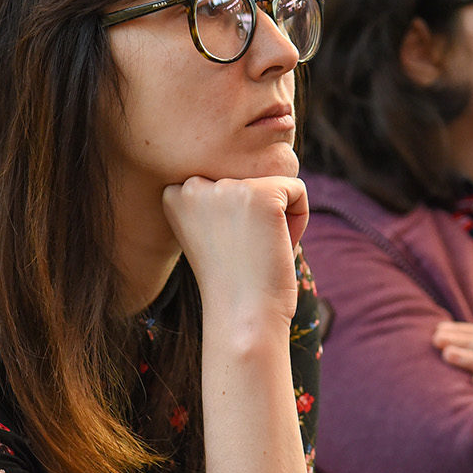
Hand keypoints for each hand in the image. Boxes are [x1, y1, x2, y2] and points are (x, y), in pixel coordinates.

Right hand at [163, 175, 307, 340]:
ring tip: (258, 251)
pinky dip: (298, 220)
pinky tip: (275, 246)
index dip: (237, 218)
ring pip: (274, 183)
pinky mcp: (261, 193)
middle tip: (244, 253)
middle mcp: (193, 184)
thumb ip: (219, 196)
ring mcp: (227, 186)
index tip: (226, 249)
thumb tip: (258, 154)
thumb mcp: (212, 229)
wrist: (243, 318)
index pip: (227, 180)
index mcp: (174, 193)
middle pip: (251, 178)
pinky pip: (297, 189)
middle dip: (258, 215)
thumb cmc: (233, 281)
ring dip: (278, 218)